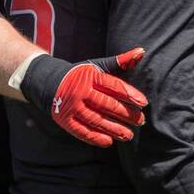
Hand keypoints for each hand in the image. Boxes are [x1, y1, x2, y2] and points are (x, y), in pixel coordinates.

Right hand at [20, 48, 147, 147]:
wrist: (50, 82)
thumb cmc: (81, 75)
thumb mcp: (98, 66)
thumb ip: (120, 62)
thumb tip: (142, 51)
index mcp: (90, 76)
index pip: (113, 85)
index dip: (129, 94)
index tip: (143, 102)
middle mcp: (80, 91)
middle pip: (106, 104)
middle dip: (126, 114)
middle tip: (141, 121)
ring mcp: (71, 106)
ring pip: (96, 119)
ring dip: (114, 129)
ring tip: (129, 135)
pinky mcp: (64, 120)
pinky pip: (81, 131)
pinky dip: (96, 137)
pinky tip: (109, 141)